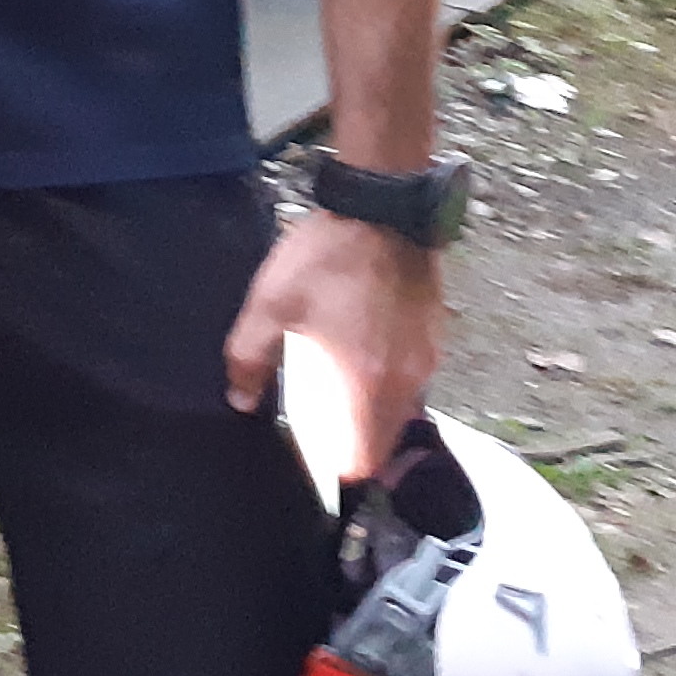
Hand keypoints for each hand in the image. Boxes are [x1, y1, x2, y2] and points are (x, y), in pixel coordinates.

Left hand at [224, 205, 441, 480]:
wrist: (383, 204)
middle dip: (354, 441)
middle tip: (320, 423)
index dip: (337, 471)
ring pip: (401, 409)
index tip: (315, 459)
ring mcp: (426, 357)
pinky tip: (361, 349)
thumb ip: (248, 359)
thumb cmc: (328, 257)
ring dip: (373, 409)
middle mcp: (406, 380)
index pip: (363, 462)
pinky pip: (413, 377)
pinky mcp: (435, 333)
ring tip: (338, 383)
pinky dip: (389, 378)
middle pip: (384, 440)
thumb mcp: (271, 306)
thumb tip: (240, 399)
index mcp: (367, 384)